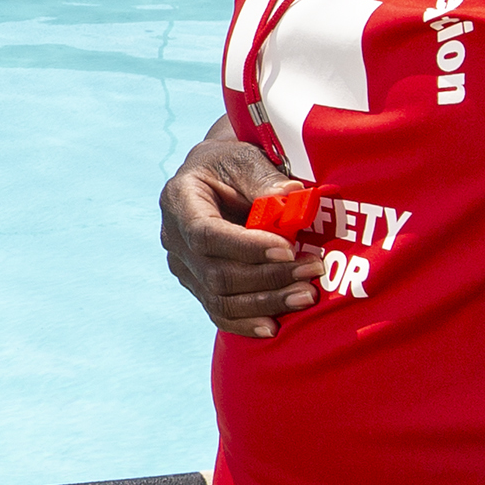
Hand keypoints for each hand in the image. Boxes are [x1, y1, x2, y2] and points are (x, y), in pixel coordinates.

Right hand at [158, 129, 323, 337]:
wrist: (217, 177)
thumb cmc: (233, 163)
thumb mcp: (246, 157)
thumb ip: (264, 178)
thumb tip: (291, 198)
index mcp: (179, 200)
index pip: (206, 234)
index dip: (246, 246)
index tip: (288, 248)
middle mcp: (173, 238)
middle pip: (216, 273)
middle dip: (268, 277)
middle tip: (311, 271)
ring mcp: (183, 266)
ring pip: (219, 299)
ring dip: (265, 302)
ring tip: (306, 295)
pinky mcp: (197, 285)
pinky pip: (218, 312)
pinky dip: (246, 323)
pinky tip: (274, 327)